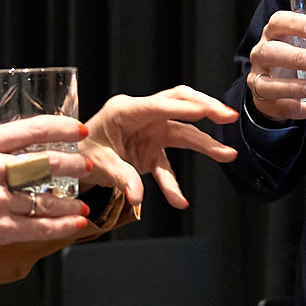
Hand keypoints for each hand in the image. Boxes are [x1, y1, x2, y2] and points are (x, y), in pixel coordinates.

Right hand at [0, 115, 93, 264]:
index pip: (29, 130)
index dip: (60, 128)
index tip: (78, 130)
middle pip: (45, 162)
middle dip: (72, 163)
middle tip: (85, 165)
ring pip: (45, 197)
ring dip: (70, 200)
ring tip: (83, 201)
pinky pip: (38, 226)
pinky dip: (61, 226)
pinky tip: (76, 222)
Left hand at [83, 86, 239, 209]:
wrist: (76, 160)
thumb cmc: (82, 152)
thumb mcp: (97, 163)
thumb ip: (121, 177)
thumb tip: (137, 195)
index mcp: (125, 110)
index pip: (159, 105)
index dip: (184, 108)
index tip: (207, 109)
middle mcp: (142, 116)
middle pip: (180, 104)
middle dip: (206, 108)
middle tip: (229, 116)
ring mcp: (150, 132)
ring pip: (184, 132)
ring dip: (206, 144)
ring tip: (228, 154)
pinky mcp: (153, 149)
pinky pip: (169, 166)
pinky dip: (173, 184)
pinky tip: (179, 201)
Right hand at [247, 10, 305, 122]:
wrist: (276, 88)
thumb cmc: (299, 56)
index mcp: (274, 34)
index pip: (278, 22)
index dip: (295, 24)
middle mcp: (262, 55)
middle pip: (272, 53)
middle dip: (298, 58)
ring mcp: (261, 81)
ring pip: (272, 84)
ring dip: (297, 87)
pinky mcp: (268, 105)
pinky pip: (288, 108)